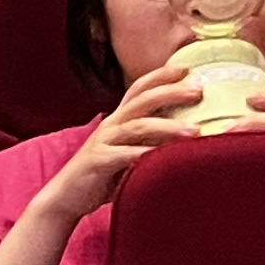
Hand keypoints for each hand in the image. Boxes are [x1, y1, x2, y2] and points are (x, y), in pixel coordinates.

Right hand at [34, 53, 226, 224]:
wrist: (66, 196)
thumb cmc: (103, 174)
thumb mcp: (128, 150)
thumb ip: (149, 139)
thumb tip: (188, 132)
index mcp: (118, 119)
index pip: (139, 89)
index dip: (160, 75)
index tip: (186, 67)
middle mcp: (111, 125)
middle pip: (142, 100)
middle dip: (171, 93)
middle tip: (199, 90)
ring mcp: (103, 142)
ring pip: (137, 126)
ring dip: (168, 126)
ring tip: (195, 131)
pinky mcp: (98, 161)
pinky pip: (125, 155)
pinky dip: (145, 153)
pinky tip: (164, 156)